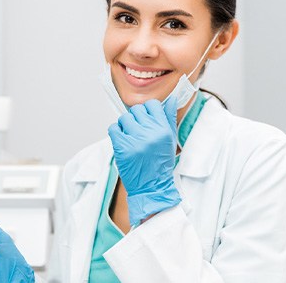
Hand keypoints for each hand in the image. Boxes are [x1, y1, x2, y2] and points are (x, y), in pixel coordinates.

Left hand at [107, 97, 181, 226]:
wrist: (152, 186)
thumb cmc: (160, 163)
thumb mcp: (169, 139)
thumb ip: (168, 118)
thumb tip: (172, 99)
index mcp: (164, 129)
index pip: (152, 104)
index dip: (147, 111)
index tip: (146, 119)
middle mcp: (150, 132)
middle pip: (136, 110)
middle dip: (135, 119)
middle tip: (138, 132)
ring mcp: (135, 139)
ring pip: (124, 118)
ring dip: (125, 126)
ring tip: (131, 137)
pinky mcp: (121, 146)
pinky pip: (113, 128)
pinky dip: (116, 133)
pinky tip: (123, 142)